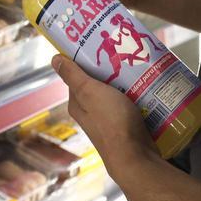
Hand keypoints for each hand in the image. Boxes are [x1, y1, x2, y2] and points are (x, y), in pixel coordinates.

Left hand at [51, 54, 161, 190]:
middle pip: (99, 85)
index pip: (78, 76)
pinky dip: (137, 96)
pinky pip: (130, 106)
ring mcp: (109, 122)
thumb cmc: (111, 121)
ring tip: (139, 67)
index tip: (100, 44)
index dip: (87, 60)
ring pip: (116, 95)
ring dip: (126, 82)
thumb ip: (74, 76)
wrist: (135, 156)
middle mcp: (90, 113)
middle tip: (125, 53)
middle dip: (111, 70)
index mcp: (78, 104)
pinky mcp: (126, 127)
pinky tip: (147, 87)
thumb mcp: (90, 92)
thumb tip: (54, 59)